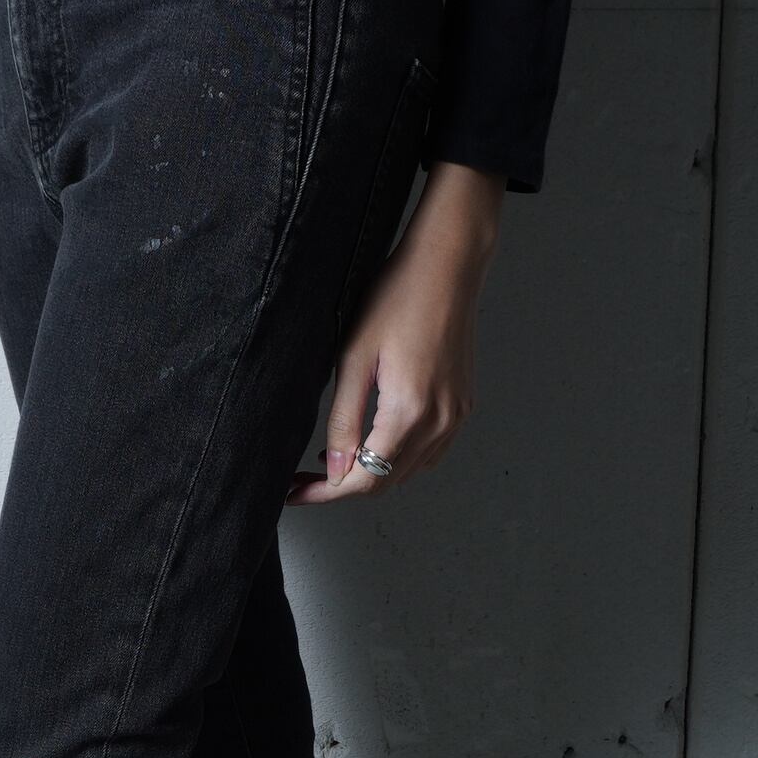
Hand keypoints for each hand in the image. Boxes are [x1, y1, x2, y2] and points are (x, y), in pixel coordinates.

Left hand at [286, 160, 503, 505]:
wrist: (447, 265)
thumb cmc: (397, 297)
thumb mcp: (354, 359)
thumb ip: (343, 420)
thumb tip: (334, 470)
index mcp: (410, 412)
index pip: (365, 479)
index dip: (326, 492)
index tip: (295, 491)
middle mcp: (440, 422)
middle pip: (386, 482)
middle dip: (342, 486)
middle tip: (304, 476)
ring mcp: (456, 416)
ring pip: (408, 472)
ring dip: (371, 473)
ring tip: (332, 457)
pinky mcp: (462, 406)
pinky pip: (428, 452)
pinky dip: (399, 458)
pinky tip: (373, 440)